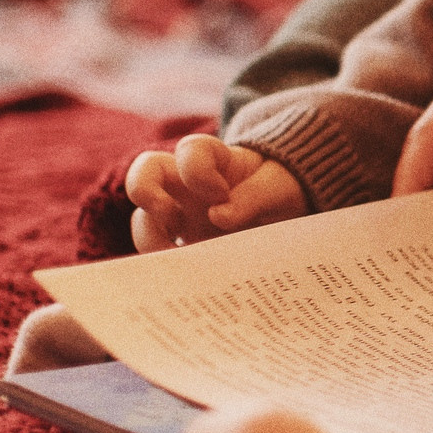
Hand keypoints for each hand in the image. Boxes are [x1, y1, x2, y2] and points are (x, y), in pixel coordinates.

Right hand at [128, 136, 307, 250]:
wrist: (289, 214)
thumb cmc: (280, 190)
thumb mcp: (279, 188)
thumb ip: (255, 196)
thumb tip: (219, 217)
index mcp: (215, 160)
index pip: (190, 150)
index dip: (196, 170)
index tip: (221, 193)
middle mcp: (188, 185)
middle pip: (143, 174)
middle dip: (145, 192)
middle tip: (174, 221)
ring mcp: (182, 215)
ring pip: (144, 219)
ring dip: (150, 240)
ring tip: (177, 261)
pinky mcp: (184, 243)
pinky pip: (159, 252)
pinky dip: (165, 266)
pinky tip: (182, 282)